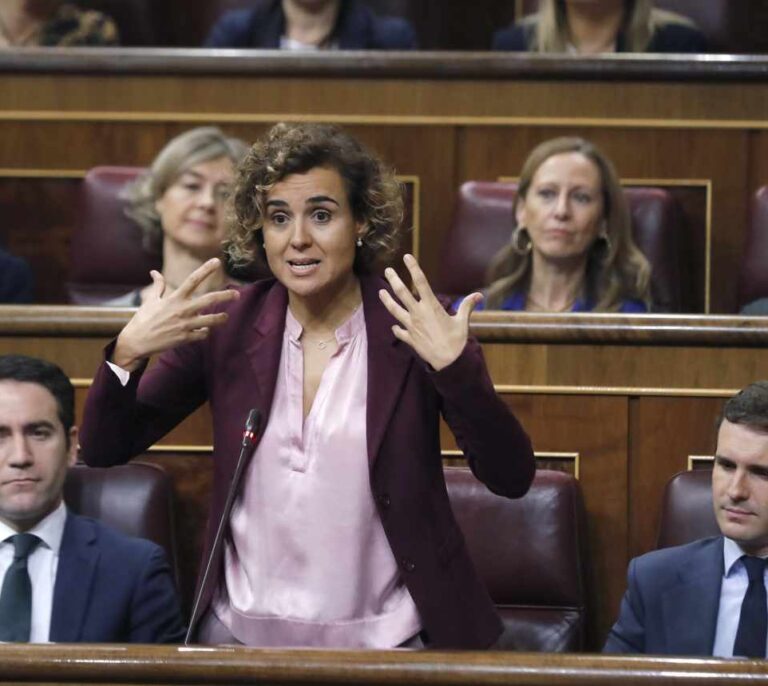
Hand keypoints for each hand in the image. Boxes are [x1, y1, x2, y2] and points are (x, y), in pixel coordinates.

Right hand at [113, 258, 239, 370]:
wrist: (136, 342)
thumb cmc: (142, 320)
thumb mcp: (150, 300)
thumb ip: (158, 286)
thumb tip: (154, 272)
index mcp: (174, 298)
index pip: (193, 280)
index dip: (206, 269)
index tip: (217, 262)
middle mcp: (182, 310)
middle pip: (209, 300)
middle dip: (225, 296)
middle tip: (237, 294)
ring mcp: (185, 325)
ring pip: (211, 320)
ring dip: (221, 318)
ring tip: (225, 317)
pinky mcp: (185, 338)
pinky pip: (202, 334)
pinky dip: (205, 332)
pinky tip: (204, 331)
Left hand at [379, 254, 482, 370]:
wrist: (448, 362)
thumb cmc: (457, 340)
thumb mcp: (463, 321)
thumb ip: (467, 306)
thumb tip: (479, 295)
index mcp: (431, 306)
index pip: (421, 282)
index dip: (413, 268)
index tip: (406, 257)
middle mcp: (418, 313)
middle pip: (402, 293)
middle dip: (394, 280)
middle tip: (387, 271)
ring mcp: (411, 326)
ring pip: (395, 310)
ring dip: (387, 301)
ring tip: (380, 292)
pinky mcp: (409, 338)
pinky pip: (399, 331)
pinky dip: (397, 328)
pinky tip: (394, 326)